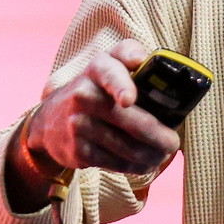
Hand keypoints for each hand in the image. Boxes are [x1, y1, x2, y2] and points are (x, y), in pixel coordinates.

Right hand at [6, 39, 181, 209]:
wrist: (51, 121)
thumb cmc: (97, 89)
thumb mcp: (110, 64)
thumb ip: (134, 57)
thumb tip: (167, 68)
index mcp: (99, 68)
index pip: (110, 73)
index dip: (120, 86)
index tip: (129, 100)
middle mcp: (84, 94)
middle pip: (132, 122)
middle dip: (160, 137)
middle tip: (172, 143)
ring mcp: (79, 124)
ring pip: (129, 148)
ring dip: (152, 155)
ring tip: (161, 153)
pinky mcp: (78, 150)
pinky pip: (117, 163)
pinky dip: (135, 166)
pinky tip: (143, 163)